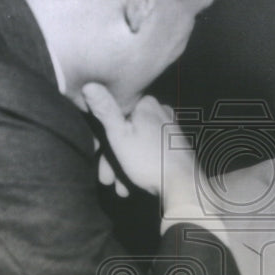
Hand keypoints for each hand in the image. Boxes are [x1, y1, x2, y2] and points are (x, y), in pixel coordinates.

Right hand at [83, 83, 194, 199]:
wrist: (185, 186)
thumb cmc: (149, 161)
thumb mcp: (119, 136)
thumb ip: (105, 110)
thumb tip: (89, 84)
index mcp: (146, 103)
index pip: (114, 118)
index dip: (101, 143)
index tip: (97, 161)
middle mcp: (161, 110)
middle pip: (127, 133)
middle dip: (114, 160)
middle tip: (107, 181)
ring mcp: (171, 128)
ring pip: (138, 145)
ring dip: (125, 168)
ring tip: (122, 190)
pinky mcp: (178, 144)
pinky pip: (152, 152)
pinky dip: (141, 167)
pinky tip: (135, 185)